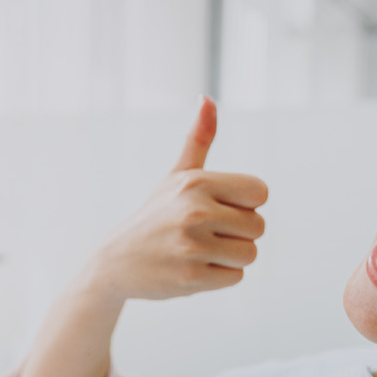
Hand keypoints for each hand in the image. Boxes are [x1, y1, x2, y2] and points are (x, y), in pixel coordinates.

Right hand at [81, 97, 268, 300]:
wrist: (116, 262)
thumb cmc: (156, 215)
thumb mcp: (176, 176)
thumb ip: (198, 139)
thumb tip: (208, 98)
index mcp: (196, 183)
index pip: (260, 192)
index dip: (245, 203)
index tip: (219, 208)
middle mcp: (195, 212)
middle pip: (258, 227)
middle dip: (238, 233)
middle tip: (206, 233)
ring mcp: (192, 247)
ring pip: (249, 254)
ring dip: (230, 257)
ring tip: (200, 251)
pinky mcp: (191, 278)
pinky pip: (235, 277)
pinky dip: (219, 276)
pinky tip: (194, 268)